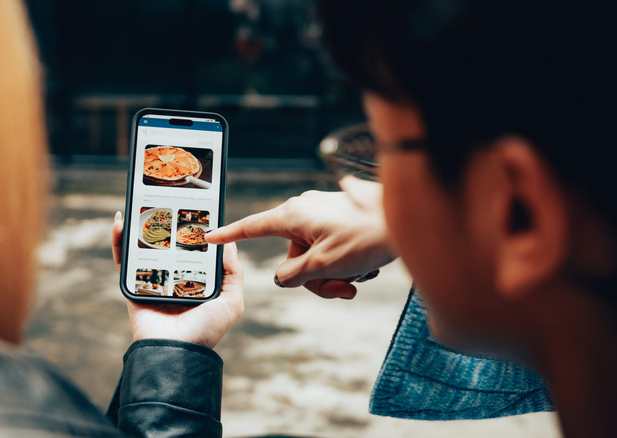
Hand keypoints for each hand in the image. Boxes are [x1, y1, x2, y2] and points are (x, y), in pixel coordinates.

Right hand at [112, 212, 243, 349]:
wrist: (175, 353)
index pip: (194, 248)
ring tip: (142, 203)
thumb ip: (232, 273)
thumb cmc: (205, 331)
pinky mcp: (132, 285)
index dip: (194, 228)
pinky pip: (123, 259)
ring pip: (144, 247)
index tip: (195, 207)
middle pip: (168, 244)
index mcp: (196, 280)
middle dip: (165, 221)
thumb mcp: (231, 301)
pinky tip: (120, 221)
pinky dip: (119, 240)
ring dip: (140, 225)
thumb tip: (228, 244)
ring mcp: (152, 280)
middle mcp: (174, 278)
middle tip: (166, 198)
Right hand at [205, 181, 393, 298]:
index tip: (209, 236)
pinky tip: (365, 266)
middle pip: (292, 257)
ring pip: (314, 257)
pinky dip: (344, 263)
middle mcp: (304, 210)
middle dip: (314, 279)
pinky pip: (330, 248)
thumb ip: (294, 275)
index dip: (229, 235)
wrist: (407, 219)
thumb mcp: (324, 265)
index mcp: (293, 215)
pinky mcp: (339, 218)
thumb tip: (285, 278)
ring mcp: (323, 213)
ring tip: (358, 277)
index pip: (252, 227)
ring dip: (334, 275)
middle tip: (341, 289)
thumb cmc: (367, 236)